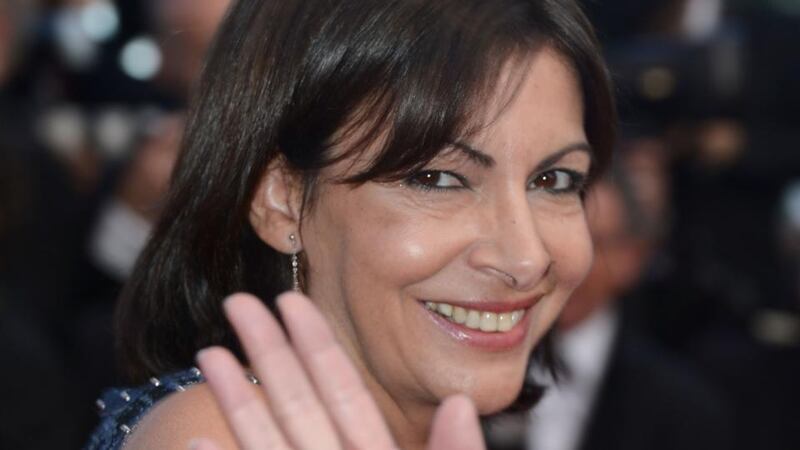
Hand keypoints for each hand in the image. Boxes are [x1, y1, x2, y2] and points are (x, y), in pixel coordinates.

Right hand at [193, 292, 485, 449]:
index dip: (318, 344)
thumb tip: (463, 402)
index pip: (343, 388)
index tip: (293, 299)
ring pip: (269, 438)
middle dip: (268, 352)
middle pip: (299, 401)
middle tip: (237, 300)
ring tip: (205, 353)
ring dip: (238, 399)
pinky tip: (193, 439)